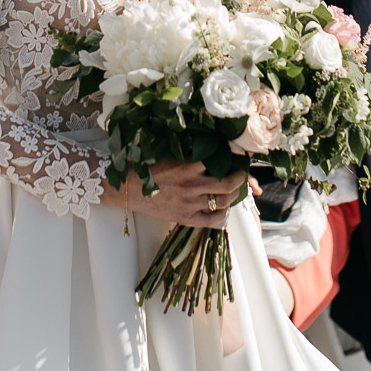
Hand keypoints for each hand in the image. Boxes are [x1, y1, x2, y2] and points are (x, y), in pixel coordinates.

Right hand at [113, 161, 252, 229]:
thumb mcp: (171, 157)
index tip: (239, 156)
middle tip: (240, 174)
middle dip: (239, 179)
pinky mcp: (185, 217)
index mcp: (187, 166)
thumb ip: (192, 156)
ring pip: (223, 202)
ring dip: (233, 196)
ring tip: (234, 191)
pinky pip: (213, 221)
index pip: (219, 161)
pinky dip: (223, 216)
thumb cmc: (150, 170)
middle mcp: (191, 185)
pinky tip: (224, 211)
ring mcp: (189, 203)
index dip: (233, 158)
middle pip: (227, 184)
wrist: (130, 189)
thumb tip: (215, 150)